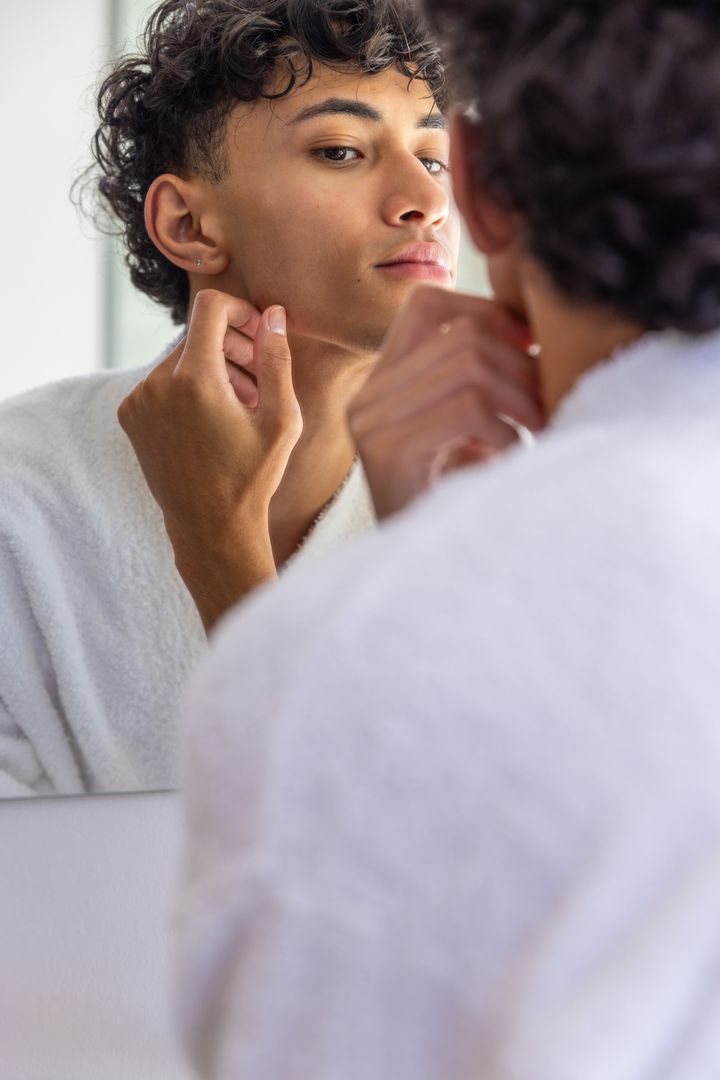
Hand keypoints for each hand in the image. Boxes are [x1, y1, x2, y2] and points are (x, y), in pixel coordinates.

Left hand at [118, 289, 302, 629]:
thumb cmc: (252, 477)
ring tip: (240, 406)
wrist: (210, 528)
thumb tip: (275, 315)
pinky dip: (188, 390)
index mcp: (195, 379)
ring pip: (181, 360)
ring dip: (213, 371)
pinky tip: (213, 421)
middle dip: (232, 347)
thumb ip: (276, 360)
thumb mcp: (280, 419)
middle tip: (259, 381)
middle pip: (198, 336)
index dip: (240, 311)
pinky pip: (162, 383)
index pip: (210, 307)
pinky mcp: (130, 416)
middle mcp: (157, 383)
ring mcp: (138, 400)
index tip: (258, 334)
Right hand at [348, 286, 544, 519]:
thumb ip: (478, 376)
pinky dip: (505, 428)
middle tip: (551, 401)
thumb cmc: (462, 502)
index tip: (530, 346)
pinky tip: (511, 455)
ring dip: (521, 396)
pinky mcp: (386, 453)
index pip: (428, 304)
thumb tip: (530, 324)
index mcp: (380, 382)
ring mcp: (369, 423)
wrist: (431, 578)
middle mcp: (365, 397)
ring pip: (467, 366)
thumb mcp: (469, 429)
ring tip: (540, 427)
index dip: (487, 312)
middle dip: (521, 363)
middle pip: (459, 333)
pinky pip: (466, 408)